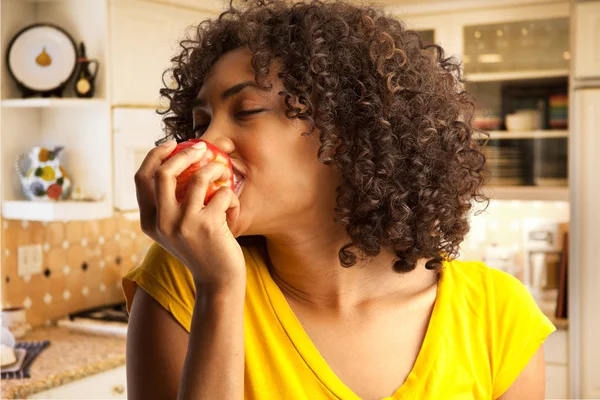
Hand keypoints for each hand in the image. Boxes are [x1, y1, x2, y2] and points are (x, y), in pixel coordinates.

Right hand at [134, 140, 245, 287]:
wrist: (218, 281)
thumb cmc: (201, 249)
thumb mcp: (177, 229)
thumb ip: (170, 204)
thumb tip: (177, 161)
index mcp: (148, 222)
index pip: (141, 178)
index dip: (154, 155)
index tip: (171, 144)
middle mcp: (161, 222)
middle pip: (164, 173)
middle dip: (184, 153)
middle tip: (201, 147)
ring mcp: (183, 224)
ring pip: (198, 177)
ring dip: (215, 169)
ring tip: (224, 172)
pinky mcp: (207, 226)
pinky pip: (222, 193)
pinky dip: (231, 195)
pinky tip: (233, 208)